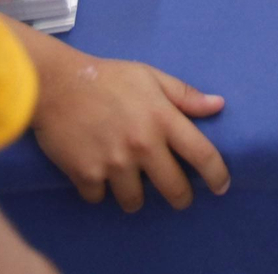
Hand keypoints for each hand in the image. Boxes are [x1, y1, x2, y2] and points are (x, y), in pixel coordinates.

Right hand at [26, 38, 229, 211]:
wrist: (56, 83)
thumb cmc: (108, 77)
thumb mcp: (150, 76)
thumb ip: (184, 95)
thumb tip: (218, 105)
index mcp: (162, 118)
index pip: (201, 154)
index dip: (217, 174)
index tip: (221, 186)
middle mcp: (142, 145)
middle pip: (174, 189)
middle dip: (180, 197)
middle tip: (177, 194)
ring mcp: (114, 163)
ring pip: (135, 201)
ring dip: (135, 194)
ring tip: (130, 179)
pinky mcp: (86, 175)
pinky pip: (100, 198)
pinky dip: (100, 189)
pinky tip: (98, 171)